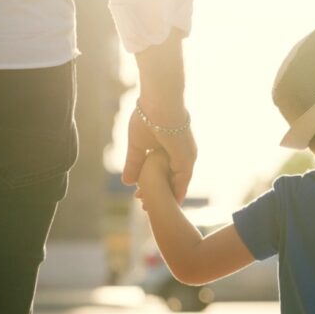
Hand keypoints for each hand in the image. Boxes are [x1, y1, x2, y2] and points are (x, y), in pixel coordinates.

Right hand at [120, 31, 196, 202]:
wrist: (159, 103)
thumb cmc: (148, 116)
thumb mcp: (137, 145)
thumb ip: (134, 163)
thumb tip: (127, 182)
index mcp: (172, 149)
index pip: (164, 172)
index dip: (152, 184)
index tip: (139, 196)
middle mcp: (182, 155)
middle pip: (170, 180)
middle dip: (158, 195)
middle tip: (144, 208)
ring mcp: (186, 158)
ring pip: (176, 184)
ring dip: (164, 198)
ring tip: (150, 210)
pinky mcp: (187, 160)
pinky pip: (181, 183)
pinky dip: (173, 195)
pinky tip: (165, 206)